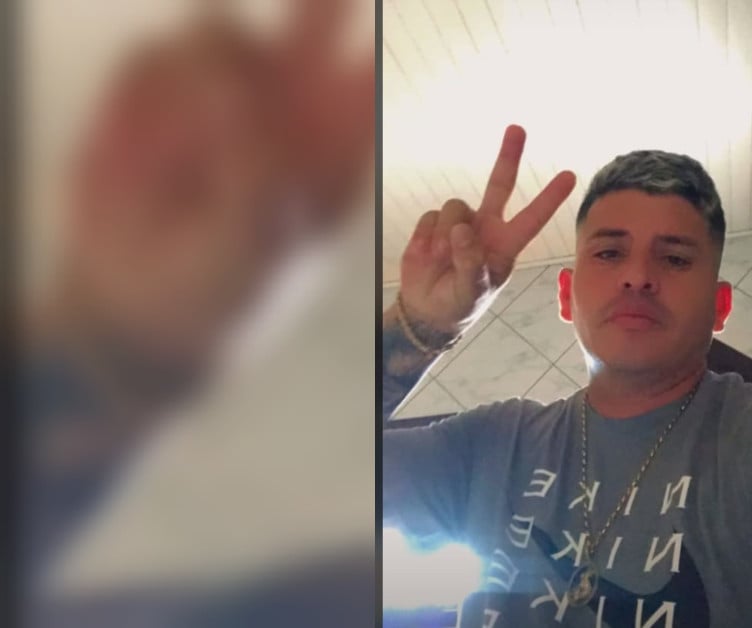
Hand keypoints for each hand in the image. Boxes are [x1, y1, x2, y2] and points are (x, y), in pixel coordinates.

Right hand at [57, 0, 372, 365]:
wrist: (137, 311)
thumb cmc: (221, 285)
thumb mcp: (258, 240)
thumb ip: (256, 164)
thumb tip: (232, 86)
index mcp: (331, 148)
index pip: (367, 84)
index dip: (373, 53)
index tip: (373, 40)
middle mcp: (283, 111)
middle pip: (312, 27)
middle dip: (319, 2)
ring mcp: (218, 96)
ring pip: (224, 32)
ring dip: (210, 55)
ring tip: (205, 110)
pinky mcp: (157, 96)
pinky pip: (157, 57)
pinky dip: (152, 90)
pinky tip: (149, 142)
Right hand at [398, 125, 576, 334]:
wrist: (428, 308)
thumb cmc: (460, 302)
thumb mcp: (472, 291)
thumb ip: (470, 263)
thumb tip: (462, 231)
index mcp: (505, 243)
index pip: (533, 217)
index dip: (550, 197)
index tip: (571, 176)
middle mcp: (486, 226)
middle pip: (500, 184)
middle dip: (508, 156)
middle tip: (518, 128)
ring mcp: (460, 222)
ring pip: (455, 206)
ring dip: (446, 233)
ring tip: (442, 259)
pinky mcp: (434, 222)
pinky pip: (431, 215)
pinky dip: (427, 236)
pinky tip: (429, 253)